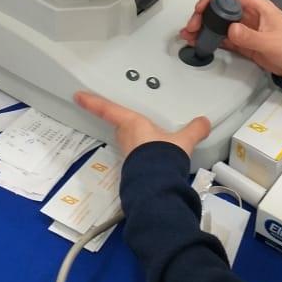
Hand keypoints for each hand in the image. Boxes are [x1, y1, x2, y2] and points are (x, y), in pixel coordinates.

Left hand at [74, 92, 209, 157]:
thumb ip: (194, 129)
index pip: (108, 109)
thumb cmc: (162, 156)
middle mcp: (126, 137)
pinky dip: (142, 154)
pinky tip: (152, 157)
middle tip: (126, 118)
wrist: (157, 185)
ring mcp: (127, 153)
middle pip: (119, 126)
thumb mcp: (182, 140)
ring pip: (128, 141)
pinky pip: (135, 155)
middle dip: (123, 122)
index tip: (78, 96)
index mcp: (133, 123)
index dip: (92, 102)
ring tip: (147, 139)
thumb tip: (204, 122)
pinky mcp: (132, 167)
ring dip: (135, 140)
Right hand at [180, 0, 281, 77]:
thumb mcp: (271, 42)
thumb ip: (250, 37)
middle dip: (203, 16)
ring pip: (219, 24)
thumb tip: (230, 30)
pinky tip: (200, 42)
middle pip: (220, 9)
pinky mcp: (244, 42)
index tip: (200, 9)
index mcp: (257, 7)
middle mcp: (248, 15)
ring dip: (204, 28)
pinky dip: (211, 39)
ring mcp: (245, 29)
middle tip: (191, 27)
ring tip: (189, 36)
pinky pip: (224, 38)